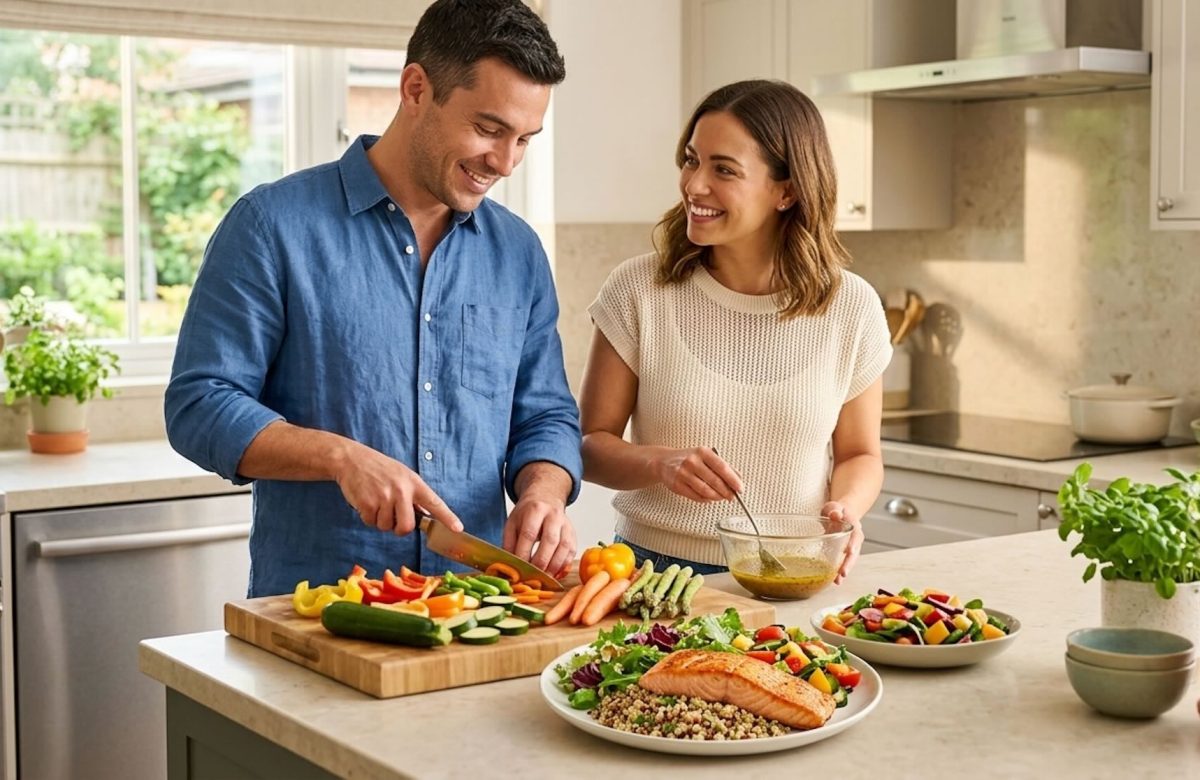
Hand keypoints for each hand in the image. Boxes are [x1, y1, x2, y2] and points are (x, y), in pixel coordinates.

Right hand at [334, 443, 461, 535]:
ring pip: (386, 527)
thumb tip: (426, 514)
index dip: (447, 517)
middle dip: (399, 528)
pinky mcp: (367, 503)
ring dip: (380, 520)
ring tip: (376, 501)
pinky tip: (366, 502)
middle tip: (392, 518)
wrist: (352, 459)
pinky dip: (367, 517)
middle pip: (407, 527)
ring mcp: (384, 497)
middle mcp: (401, 490)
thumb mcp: (402, 475)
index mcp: (414, 483)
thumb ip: (414, 495)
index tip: (457, 529)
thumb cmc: (379, 468)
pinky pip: (371, 523)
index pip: (434, 503)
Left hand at [503, 494, 576, 576]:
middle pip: (550, 540)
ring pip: (564, 547)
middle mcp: (553, 515)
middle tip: (532, 576)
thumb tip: (509, 566)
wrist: (546, 498)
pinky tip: (553, 573)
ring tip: (543, 578)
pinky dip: (563, 566)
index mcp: (535, 509)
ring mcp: (566, 525)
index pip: (529, 534)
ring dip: (553, 566)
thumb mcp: (512, 523)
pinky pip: (571, 552)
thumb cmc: (527, 514)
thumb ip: (509, 543)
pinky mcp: (573, 534)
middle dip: (541, 562)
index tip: (518, 568)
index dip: (524, 553)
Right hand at [652, 447, 741, 501]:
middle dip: (727, 491)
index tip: (740, 488)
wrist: (663, 462)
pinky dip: (706, 500)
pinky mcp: (677, 485)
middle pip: (715, 481)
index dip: (733, 479)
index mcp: (702, 452)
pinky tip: (710, 498)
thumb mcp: (705, 455)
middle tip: (732, 496)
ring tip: (722, 498)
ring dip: (717, 497)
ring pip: (706, 491)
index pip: (722, 467)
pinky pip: (696, 496)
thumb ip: (722, 465)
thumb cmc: (688, 459)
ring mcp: (683, 474)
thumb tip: (739, 477)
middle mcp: (692, 461)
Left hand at [823, 501, 861, 583]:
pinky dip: (839, 571)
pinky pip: (843, 562)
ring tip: (838, 581)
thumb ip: (834, 509)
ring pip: (850, 560)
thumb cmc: (836, 510)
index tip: (850, 551)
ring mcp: (850, 547)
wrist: (841, 513)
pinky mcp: (844, 553)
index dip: (853, 543)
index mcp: (854, 526)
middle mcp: (855, 539)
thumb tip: (836, 514)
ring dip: (844, 570)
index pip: (856, 535)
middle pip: (854, 552)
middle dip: (849, 563)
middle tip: (843, 573)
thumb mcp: (834, 506)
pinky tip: (834, 581)